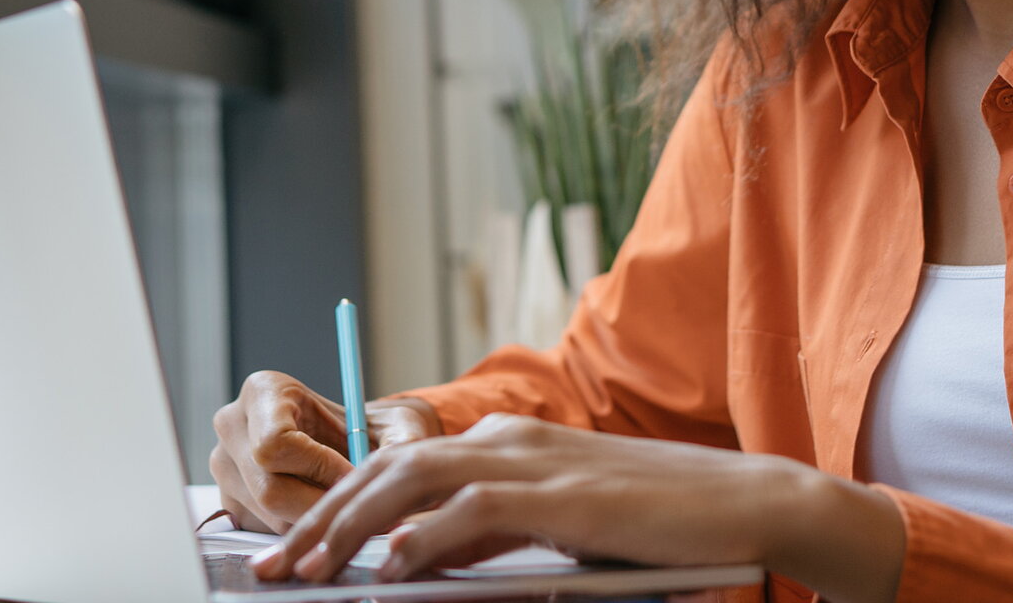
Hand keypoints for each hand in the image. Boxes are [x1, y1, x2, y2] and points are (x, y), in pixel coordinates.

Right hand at [209, 370, 441, 531]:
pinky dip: (301, 529)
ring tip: (349, 511)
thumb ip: (402, 439)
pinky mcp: (230, 501)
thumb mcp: (396, 424)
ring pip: (267, 515)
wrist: (351, 443)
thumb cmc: (371, 427)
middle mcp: (233, 425)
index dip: (320, 468)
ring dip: (314, 521)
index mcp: (262, 390)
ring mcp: (225, 466)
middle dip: (321, 504)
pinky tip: (327, 514)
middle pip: (269, 487)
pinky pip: (264, 529)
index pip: (275, 443)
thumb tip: (404, 460)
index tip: (355, 474)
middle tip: (360, 509)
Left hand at [249, 412, 904, 602]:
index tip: (289, 550)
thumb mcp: (553, 529)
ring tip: (306, 570)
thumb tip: (416, 562)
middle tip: (271, 568)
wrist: (741, 504)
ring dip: (351, 527)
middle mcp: (506, 442)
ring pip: (412, 481)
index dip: (334, 507)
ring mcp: (532, 463)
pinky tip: (390, 567)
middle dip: (320, 519)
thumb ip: (487, 537)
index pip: (394, 468)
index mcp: (503, 445)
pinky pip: (474, 511)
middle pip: (385, 469)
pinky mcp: (561, 495)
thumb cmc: (652, 525)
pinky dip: (425, 535)